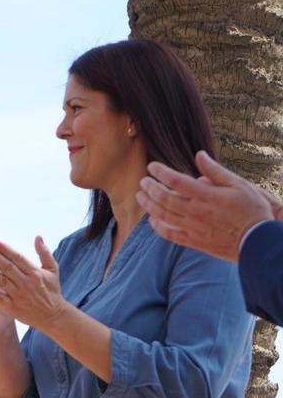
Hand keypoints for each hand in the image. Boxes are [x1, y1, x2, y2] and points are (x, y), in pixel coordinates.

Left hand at [0, 238, 67, 331]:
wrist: (53, 316)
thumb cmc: (51, 291)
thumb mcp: (52, 270)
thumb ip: (44, 253)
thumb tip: (38, 237)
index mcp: (35, 273)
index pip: (18, 258)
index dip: (6, 249)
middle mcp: (26, 283)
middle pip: (8, 268)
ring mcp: (19, 296)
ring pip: (2, 281)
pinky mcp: (13, 308)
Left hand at [137, 150, 280, 261]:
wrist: (257, 241)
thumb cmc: (251, 209)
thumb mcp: (239, 185)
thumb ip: (216, 171)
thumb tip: (199, 155)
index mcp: (207, 196)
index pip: (176, 181)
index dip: (161, 172)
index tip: (151, 166)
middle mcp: (196, 212)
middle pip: (164, 198)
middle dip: (150, 188)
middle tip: (143, 181)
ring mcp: (193, 228)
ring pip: (162, 216)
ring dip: (148, 205)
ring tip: (140, 196)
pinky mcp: (193, 242)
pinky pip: (169, 235)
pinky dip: (157, 227)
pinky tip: (152, 220)